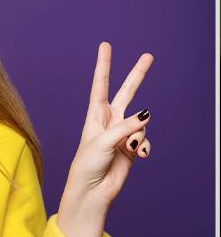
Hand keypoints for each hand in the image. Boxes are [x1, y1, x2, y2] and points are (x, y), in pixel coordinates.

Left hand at [67, 41, 153, 208]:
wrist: (92, 190)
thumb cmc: (88, 164)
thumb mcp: (103, 142)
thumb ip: (125, 126)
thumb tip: (147, 114)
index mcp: (95, 115)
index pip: (101, 84)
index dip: (104, 65)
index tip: (105, 45)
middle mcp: (110, 120)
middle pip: (127, 92)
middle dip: (137, 75)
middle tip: (149, 56)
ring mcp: (122, 133)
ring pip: (141, 122)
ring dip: (139, 134)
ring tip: (130, 147)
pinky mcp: (132, 147)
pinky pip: (145, 140)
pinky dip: (144, 146)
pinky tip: (138, 154)